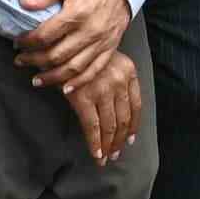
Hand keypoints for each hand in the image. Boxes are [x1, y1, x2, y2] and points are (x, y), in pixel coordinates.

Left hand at [14, 0, 131, 92]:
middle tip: (21, 61)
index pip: (44, 36)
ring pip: (73, 68)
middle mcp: (89, 31)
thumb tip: (25, 4)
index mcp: (76, 13)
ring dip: (52, 77)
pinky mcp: (110, 47)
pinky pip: (93, 70)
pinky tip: (65, 88)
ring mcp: (101, 41)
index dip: (27, 42)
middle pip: (56, 55)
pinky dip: (78, 83)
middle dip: (34, 61)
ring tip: (36, 80)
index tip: (18, 43)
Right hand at [59, 52, 143, 166]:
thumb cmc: (83, 51)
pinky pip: (92, 127)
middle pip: (124, 118)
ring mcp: (103, 90)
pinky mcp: (84, 98)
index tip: (130, 139)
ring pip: (110, 125)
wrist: (63, 40)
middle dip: (119, 140)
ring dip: (109, 145)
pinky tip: (96, 154)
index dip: (133, 126)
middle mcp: (119, 81)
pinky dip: (95, 143)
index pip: (136, 105)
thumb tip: (117, 107)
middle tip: (116, 154)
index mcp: (129, 72)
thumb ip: (116, 79)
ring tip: (105, 158)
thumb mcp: (108, 59)